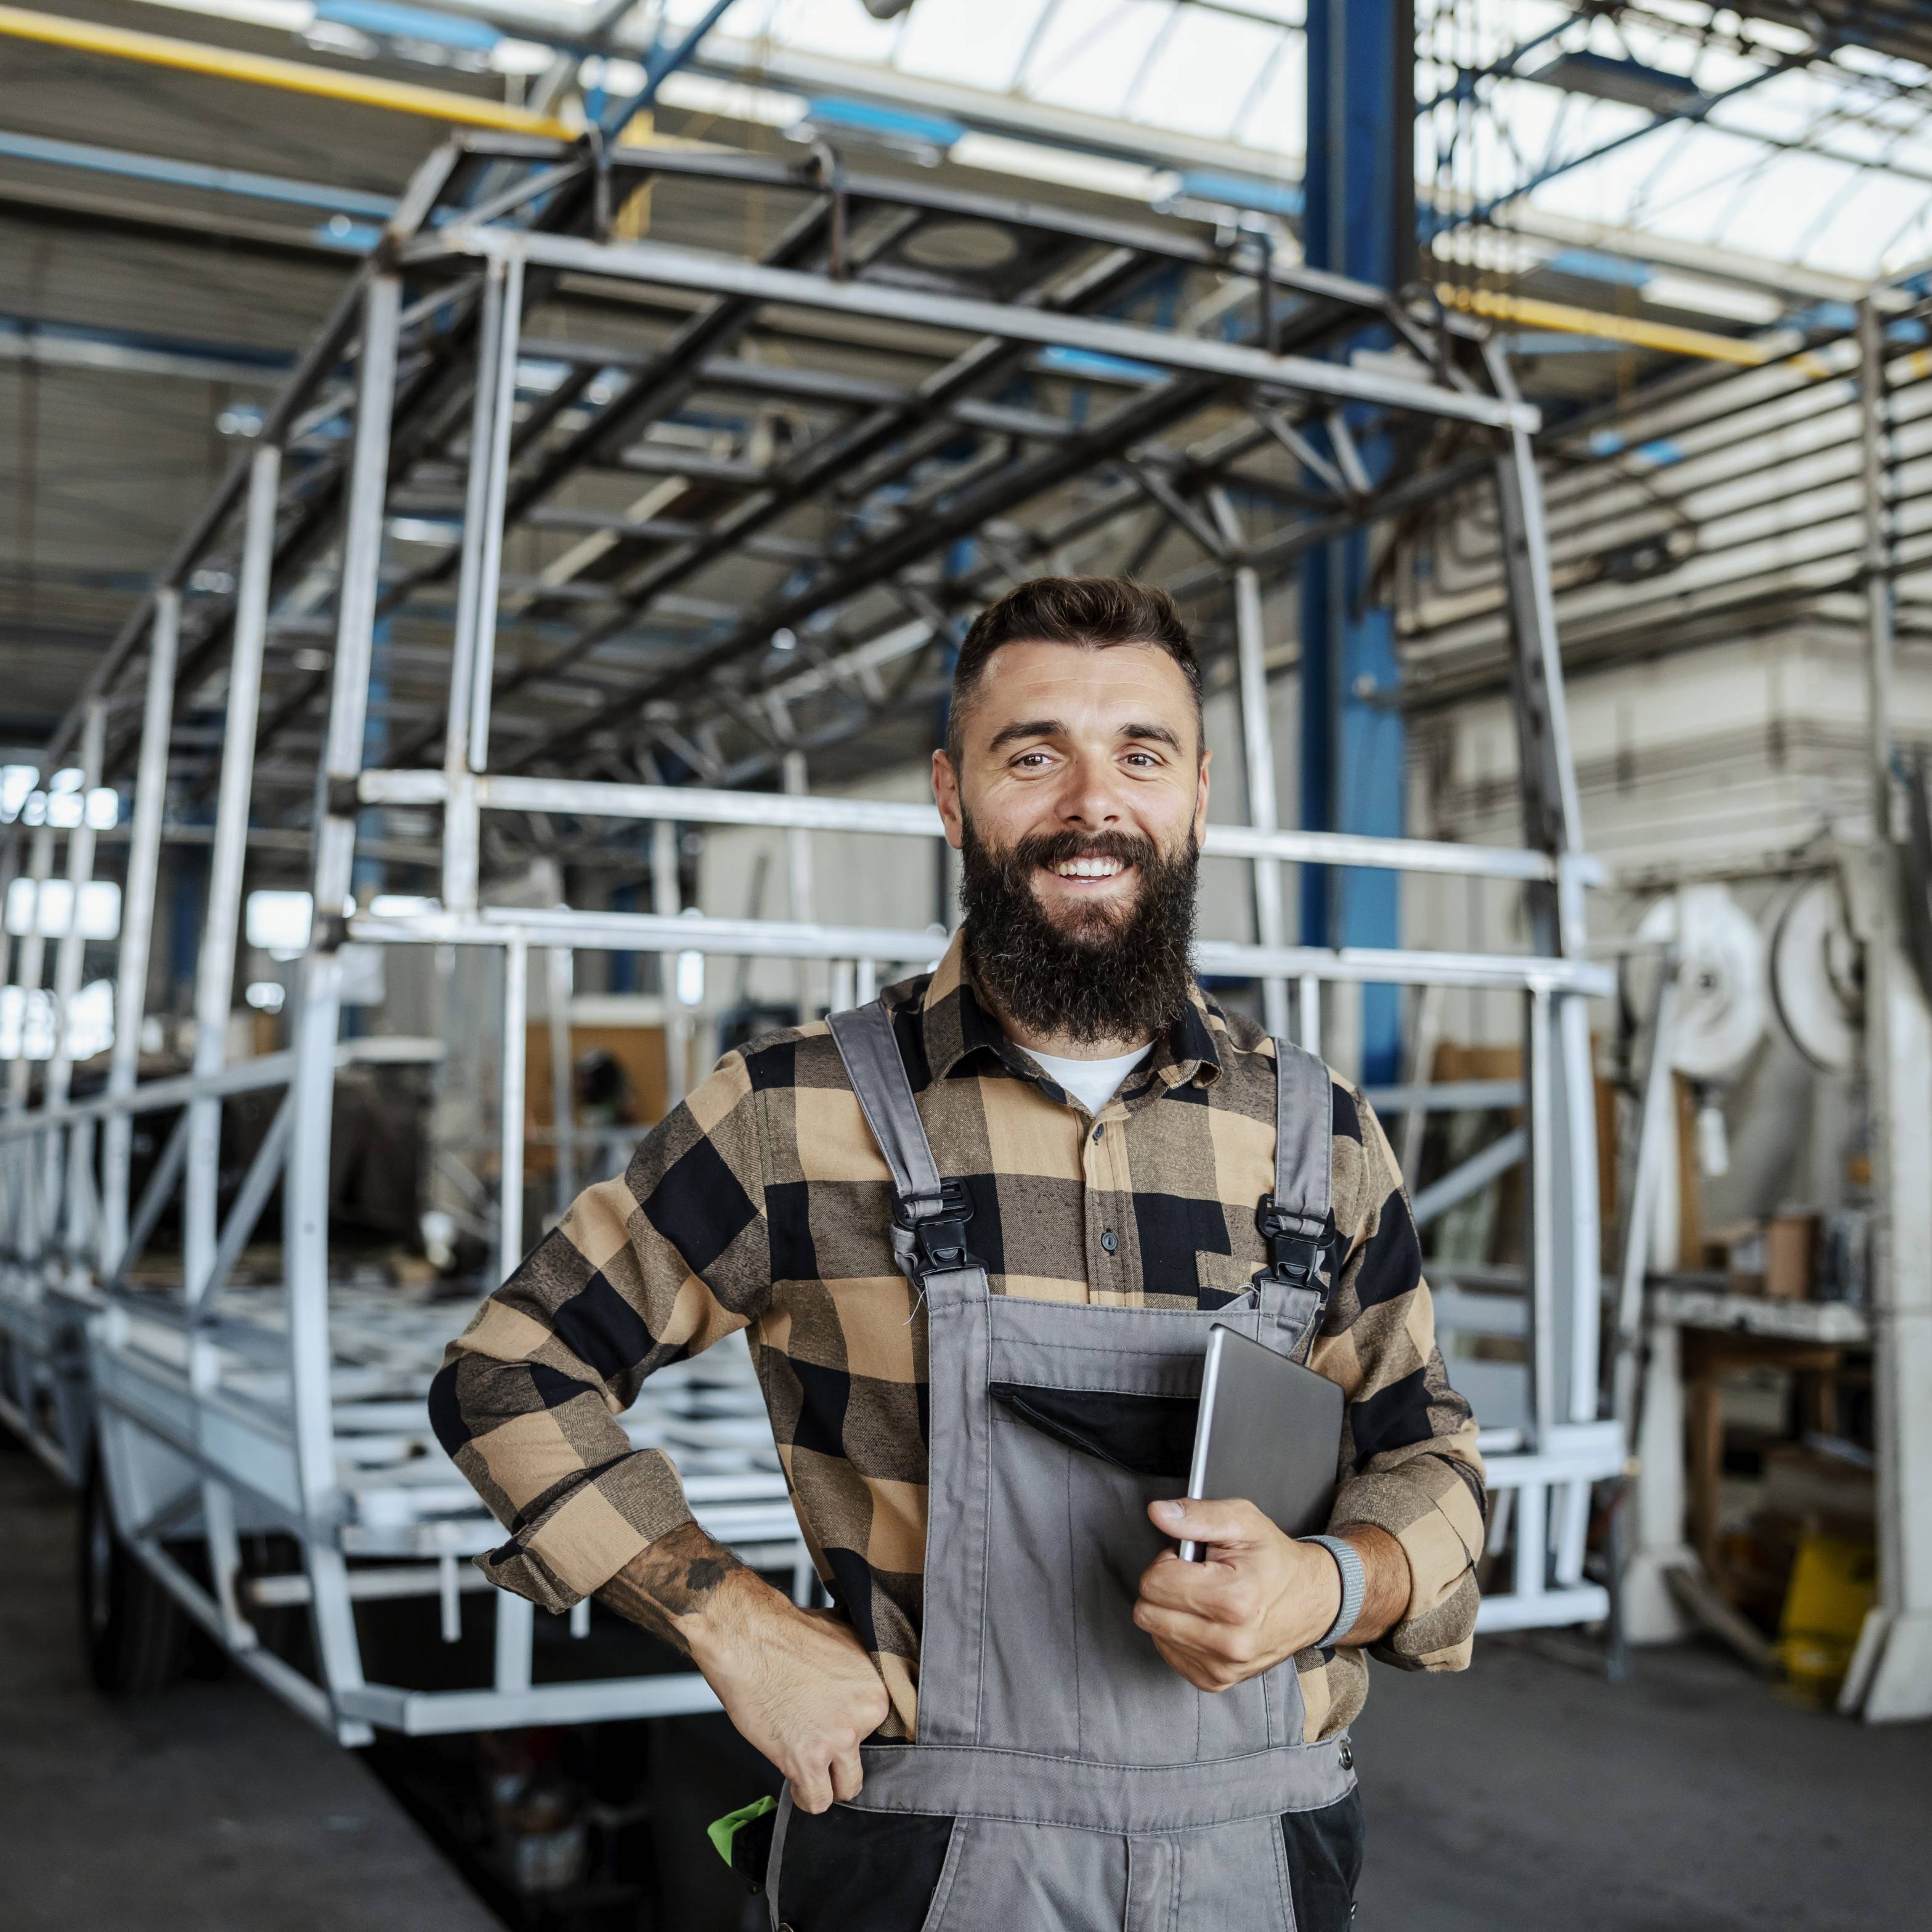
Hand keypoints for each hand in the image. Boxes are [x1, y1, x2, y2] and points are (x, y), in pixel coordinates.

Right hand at [596, 1527, 889, 1813]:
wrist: (747, 1639)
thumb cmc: (786, 1633)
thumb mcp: (843, 1641)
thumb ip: (860, 1673)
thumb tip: (861, 1686)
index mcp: (877, 1689)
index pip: (882, 1732)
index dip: (856, 1732)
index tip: (839, 1732)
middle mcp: (866, 1716)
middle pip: (867, 1761)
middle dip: (843, 1759)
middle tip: (822, 1748)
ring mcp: (839, 1739)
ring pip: (847, 1787)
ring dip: (827, 1782)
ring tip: (811, 1769)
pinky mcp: (807, 1758)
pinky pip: (818, 1800)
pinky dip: (805, 1796)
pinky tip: (797, 1783)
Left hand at [1132, 1497, 1343, 1691]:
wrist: (1310, 1601)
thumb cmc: (1274, 1560)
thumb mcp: (1242, 1522)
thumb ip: (1197, 1516)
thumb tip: (1158, 1512)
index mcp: (1234, 1599)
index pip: (1154, 1583)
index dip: (1167, 1561)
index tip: (1189, 1559)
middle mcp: (1229, 1642)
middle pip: (1148, 1612)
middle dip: (1165, 1587)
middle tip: (1196, 1577)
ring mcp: (1223, 1667)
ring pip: (1155, 1633)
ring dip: (1171, 1611)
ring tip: (1204, 1597)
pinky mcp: (1216, 1681)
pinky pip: (1168, 1654)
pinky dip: (1178, 1634)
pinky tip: (1203, 1619)